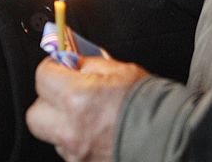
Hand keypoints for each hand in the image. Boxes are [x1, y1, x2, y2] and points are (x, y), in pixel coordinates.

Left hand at [26, 55, 149, 161]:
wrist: (176, 140)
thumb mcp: (118, 70)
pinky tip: (97, 132)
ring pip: (53, 136)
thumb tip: (70, 59)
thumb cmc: (152, 106)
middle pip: (35, 115)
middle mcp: (72, 130)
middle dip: (47, 101)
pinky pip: (71, 152)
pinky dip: (78, 142)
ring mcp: (78, 154)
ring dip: (62, 124)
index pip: (42, 77)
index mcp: (76, 99)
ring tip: (86, 116)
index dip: (52, 67)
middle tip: (64, 92)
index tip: (61, 65)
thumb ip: (88, 64)